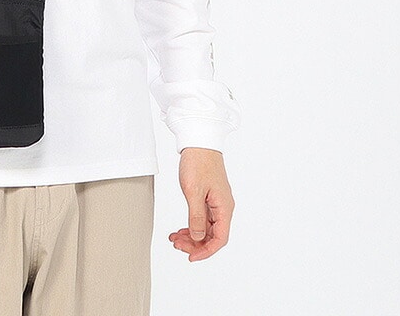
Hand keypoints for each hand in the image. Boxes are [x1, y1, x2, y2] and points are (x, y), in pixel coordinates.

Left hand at [168, 147, 233, 261]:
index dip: (206, 251)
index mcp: (224, 207)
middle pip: (212, 236)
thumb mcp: (193, 192)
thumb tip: (197, 238)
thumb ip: (196, 217)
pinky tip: (180, 229)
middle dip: (195, 244)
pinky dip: (191, 225)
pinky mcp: (209, 197)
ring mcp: (216, 202)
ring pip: (206, 228)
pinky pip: (202, 218)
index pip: (220, 239)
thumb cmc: (198, 163)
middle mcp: (223, 207)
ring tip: (175, 238)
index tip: (191, 257)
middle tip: (177, 244)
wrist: (198, 142)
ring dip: (191, 235)